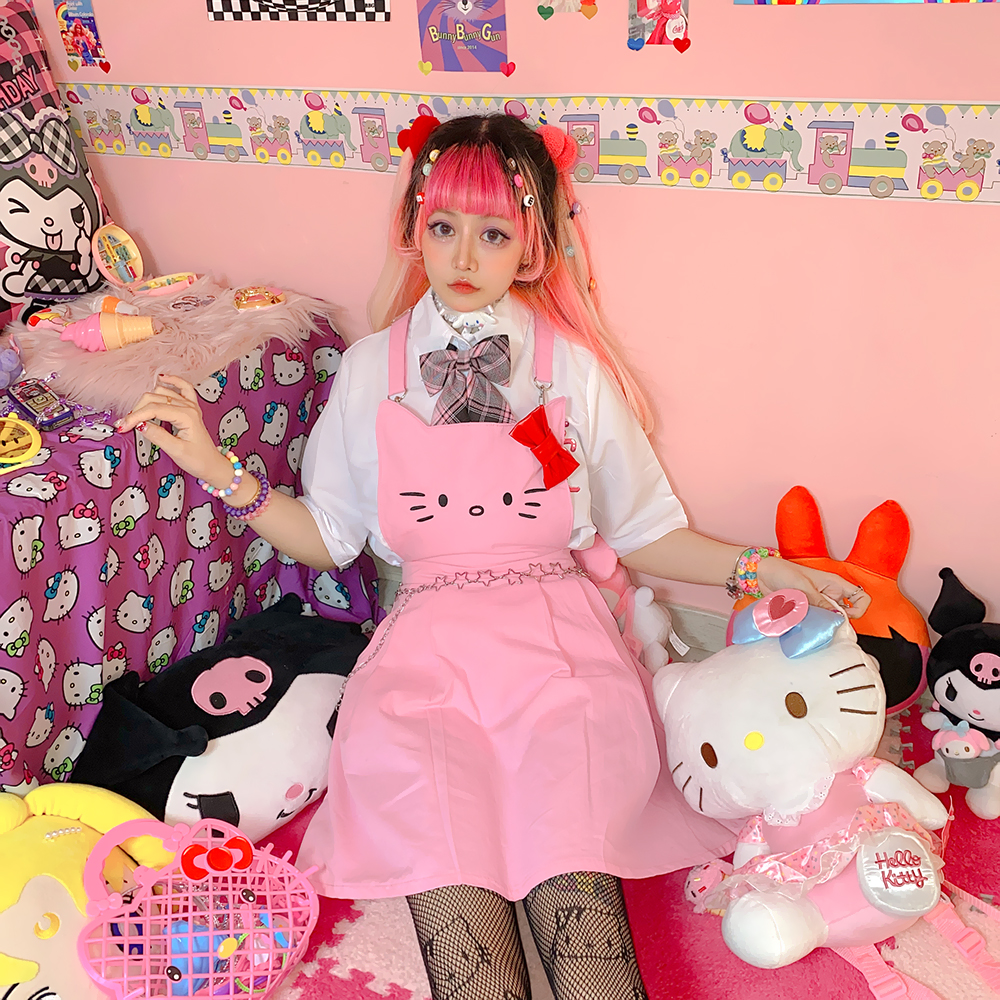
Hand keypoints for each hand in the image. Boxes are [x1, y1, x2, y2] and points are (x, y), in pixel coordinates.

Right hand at [115, 375, 232, 486]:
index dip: (135, 417)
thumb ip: (158, 436)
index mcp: (186, 416)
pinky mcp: (190, 407)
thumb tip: (140, 424)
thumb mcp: (176, 451)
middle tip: (125, 425)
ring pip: (162, 392)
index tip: (122, 427)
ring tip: (136, 415)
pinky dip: (172, 381)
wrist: (212, 464)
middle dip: (137, 411)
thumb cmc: (198, 460)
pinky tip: (162, 378)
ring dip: (146, 400)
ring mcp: (190, 405)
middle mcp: (189, 407)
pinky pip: (182, 387)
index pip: (154, 409)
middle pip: (154, 398)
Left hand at [756, 557, 871, 619]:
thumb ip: (819, 602)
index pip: (861, 597)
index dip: (859, 609)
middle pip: (846, 614)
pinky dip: (811, 625)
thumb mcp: (803, 586)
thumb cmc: (783, 571)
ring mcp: (819, 603)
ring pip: (829, 620)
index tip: (845, 616)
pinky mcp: (807, 610)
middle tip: (823, 625)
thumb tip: (836, 616)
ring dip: (821, 624)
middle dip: (836, 621)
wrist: (762, 574)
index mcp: (835, 584)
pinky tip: (800, 624)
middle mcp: (830, 595)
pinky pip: (815, 622)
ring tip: (808, 623)